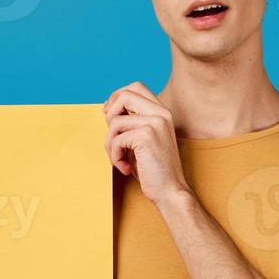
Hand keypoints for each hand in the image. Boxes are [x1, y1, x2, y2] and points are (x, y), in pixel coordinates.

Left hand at [102, 82, 189, 206]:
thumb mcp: (143, 140)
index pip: (136, 87)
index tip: (109, 115)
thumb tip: (107, 110)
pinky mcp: (146, 136)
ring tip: (119, 159)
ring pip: (114, 121)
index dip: (117, 97)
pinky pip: (116, 139)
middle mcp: (161, 113)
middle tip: (112, 137)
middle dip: (109, 115)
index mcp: (162, 112)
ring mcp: (155, 123)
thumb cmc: (154, 169)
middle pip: (124, 95)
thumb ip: (132, 123)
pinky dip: (115, 156)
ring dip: (110, 144)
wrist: (171, 191)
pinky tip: (125, 167)